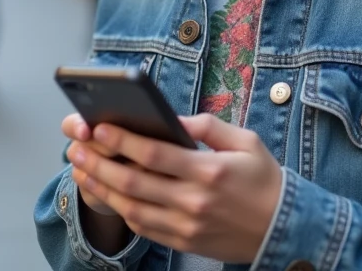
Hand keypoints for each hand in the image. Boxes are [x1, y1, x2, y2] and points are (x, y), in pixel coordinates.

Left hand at [68, 114, 281, 262]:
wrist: (285, 229)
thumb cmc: (265, 179)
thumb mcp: (246, 141)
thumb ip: (207, 126)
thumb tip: (172, 118)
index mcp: (209, 170)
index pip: (155, 153)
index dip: (122, 141)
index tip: (99, 128)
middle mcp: (194, 201)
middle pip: (134, 182)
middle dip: (99, 163)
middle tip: (76, 148)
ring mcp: (187, 226)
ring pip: (131, 208)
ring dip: (101, 188)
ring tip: (81, 170)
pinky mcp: (184, 243)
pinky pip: (144, 228)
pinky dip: (121, 210)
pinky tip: (108, 194)